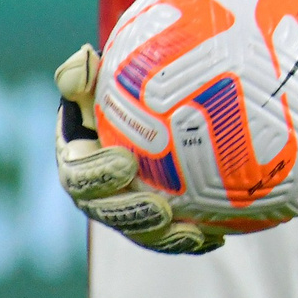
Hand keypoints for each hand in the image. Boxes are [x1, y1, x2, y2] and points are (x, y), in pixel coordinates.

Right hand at [53, 45, 223, 254]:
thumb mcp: (105, 72)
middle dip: (131, 216)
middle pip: (107, 212)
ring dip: (165, 237)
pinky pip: (173, 233)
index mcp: (78, 158)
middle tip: (161, 210)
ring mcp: (127, 209)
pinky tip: (220, 235)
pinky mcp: (157, 221)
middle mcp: (97, 191)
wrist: (150, 106)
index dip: (95, 174)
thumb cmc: (124, 84)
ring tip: (193, 232)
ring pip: (141, 231)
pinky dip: (193, 238)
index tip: (124, 164)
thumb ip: (87, 69)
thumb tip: (83, 58)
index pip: (77, 172)